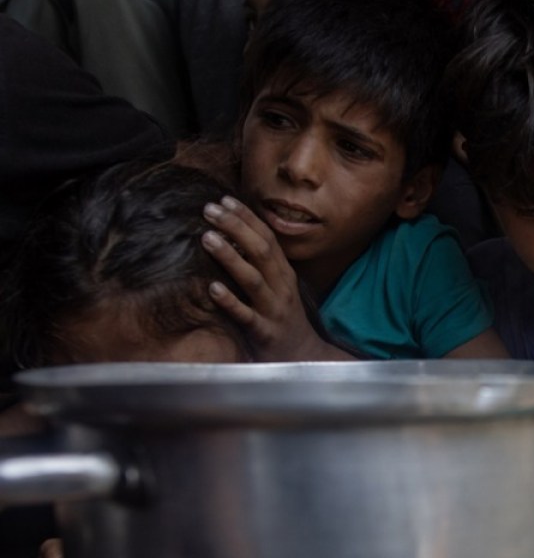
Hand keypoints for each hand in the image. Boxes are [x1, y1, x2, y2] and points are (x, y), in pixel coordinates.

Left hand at [201, 196, 336, 360]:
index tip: (224, 200)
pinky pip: (246, 315)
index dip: (247, 217)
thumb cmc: (283, 318)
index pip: (268, 238)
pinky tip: (212, 289)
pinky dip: (230, 301)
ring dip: (230, 257)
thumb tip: (233, 236)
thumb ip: (262, 264)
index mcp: (284, 274)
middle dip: (236, 227)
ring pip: (253, 279)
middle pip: (261, 251)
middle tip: (209, 210)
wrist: (303, 357)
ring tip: (207, 238)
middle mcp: (282, 288)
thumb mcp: (278, 287)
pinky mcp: (264, 332)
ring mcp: (274, 310)